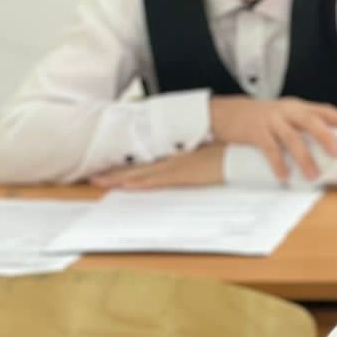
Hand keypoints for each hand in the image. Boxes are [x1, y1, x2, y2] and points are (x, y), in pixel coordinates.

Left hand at [92, 145, 223, 188]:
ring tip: (100, 182)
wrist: (242, 151)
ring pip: (142, 173)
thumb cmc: (228, 153)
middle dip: (115, 173)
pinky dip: (141, 182)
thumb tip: (185, 164)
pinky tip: (127, 185)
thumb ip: (193, 159)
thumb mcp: (207, 155)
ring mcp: (177, 166)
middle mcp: (172, 159)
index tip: (110, 171)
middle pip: (138, 167)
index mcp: (177, 156)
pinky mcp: (184, 175)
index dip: (126, 167)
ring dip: (120, 178)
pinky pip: (158, 180)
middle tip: (94, 178)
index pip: (146, 163)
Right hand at [209, 96, 336, 181]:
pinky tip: (284, 176)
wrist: (226, 112)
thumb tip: (327, 147)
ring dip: (304, 158)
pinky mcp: (255, 131)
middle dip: (326, 136)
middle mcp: (287, 110)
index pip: (324, 109)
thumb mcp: (284, 115)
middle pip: (311, 121)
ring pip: (291, 138)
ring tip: (313, 175)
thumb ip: (302, 126)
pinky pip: (270, 148)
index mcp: (297, 106)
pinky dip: (278, 163)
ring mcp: (271, 119)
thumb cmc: (261, 118)